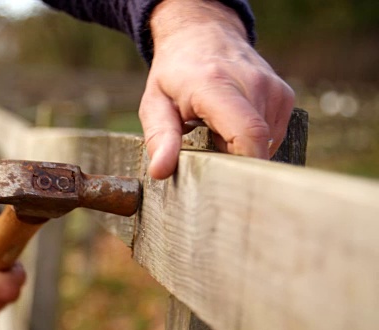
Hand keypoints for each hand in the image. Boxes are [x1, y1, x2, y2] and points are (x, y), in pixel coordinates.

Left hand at [139, 0, 294, 178]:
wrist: (202, 34)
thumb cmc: (175, 74)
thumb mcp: (155, 105)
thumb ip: (160, 139)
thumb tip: (160, 171)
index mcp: (216, 86)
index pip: (248, 133)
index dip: (243, 165)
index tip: (227, 184)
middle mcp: (253, 84)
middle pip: (255, 145)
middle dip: (231, 159)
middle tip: (205, 147)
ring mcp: (273, 89)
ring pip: (265, 143)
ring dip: (241, 148)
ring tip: (216, 131)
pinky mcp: (284, 96)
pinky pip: (273, 135)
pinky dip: (252, 139)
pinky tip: (232, 125)